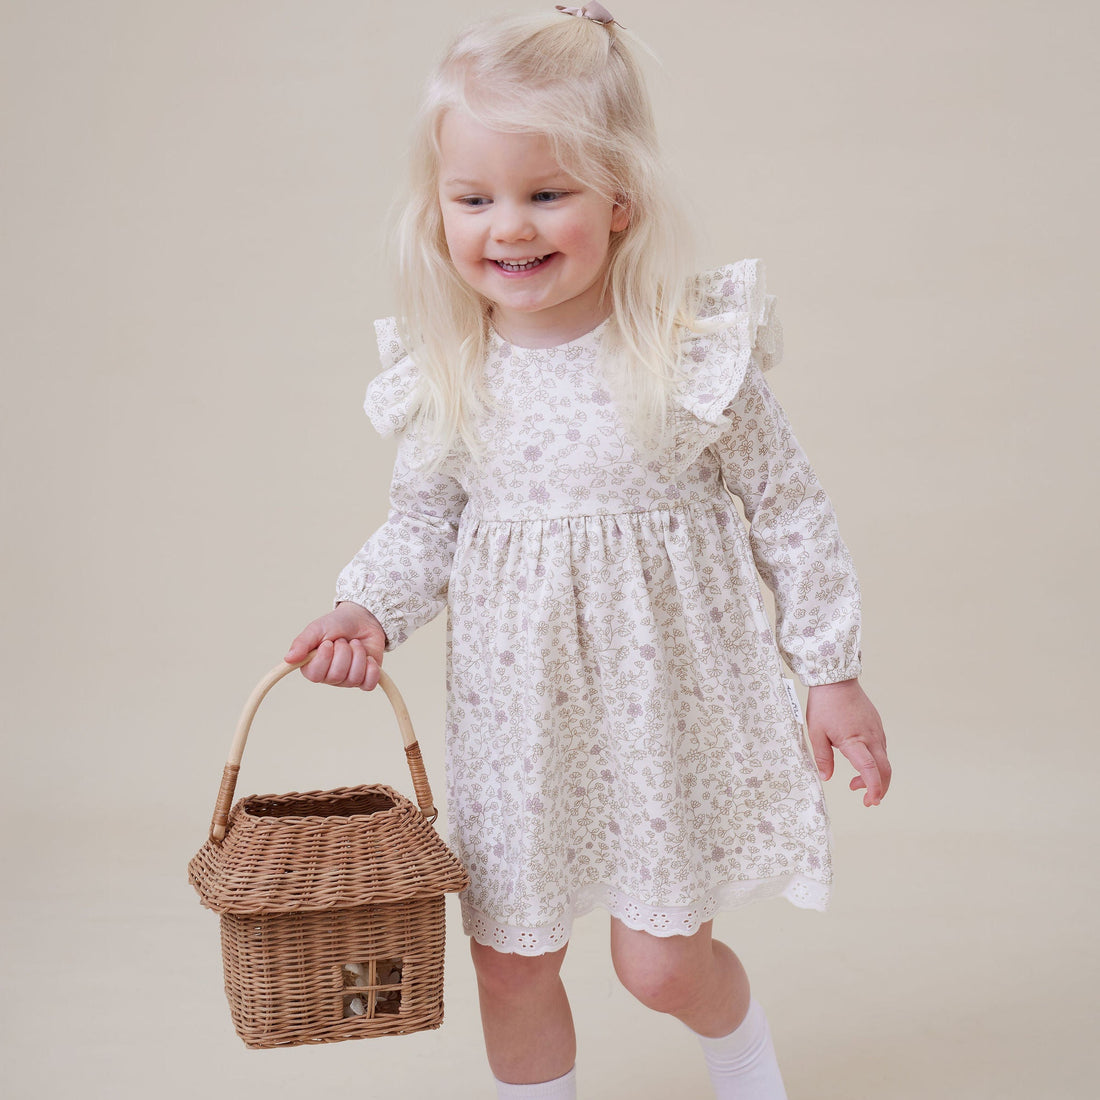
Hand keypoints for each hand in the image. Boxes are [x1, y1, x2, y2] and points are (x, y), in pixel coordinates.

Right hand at [284, 602, 387, 689]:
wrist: (362, 618)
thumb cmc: (337, 624)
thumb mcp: (316, 628)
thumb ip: (302, 643)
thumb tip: (288, 659)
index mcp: (313, 666)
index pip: (314, 675)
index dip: (324, 659)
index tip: (328, 643)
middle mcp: (329, 676)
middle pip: (336, 675)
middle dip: (343, 652)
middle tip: (343, 641)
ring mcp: (348, 679)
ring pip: (353, 678)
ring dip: (357, 655)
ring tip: (355, 644)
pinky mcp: (366, 678)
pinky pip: (369, 684)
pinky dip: (371, 670)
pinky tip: (368, 657)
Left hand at [805, 679, 890, 806]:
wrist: (836, 680)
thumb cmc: (824, 705)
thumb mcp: (816, 732)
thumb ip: (823, 757)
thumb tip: (826, 777)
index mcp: (855, 740)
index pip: (870, 769)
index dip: (873, 787)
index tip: (872, 800)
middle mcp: (871, 737)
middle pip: (884, 769)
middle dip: (879, 788)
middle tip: (867, 801)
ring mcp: (877, 731)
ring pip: (884, 760)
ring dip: (875, 776)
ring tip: (854, 783)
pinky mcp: (877, 726)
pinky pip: (881, 749)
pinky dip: (875, 763)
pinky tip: (860, 763)